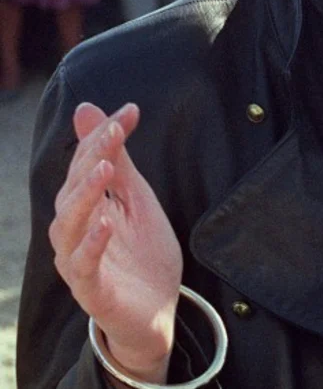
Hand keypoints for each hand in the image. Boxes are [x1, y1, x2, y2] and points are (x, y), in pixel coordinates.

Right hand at [49, 103, 181, 381]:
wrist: (155, 309)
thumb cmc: (141, 252)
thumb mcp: (136, 199)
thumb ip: (118, 160)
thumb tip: (90, 110)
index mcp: (85, 207)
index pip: (86, 164)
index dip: (103, 137)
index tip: (129, 111)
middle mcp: (74, 231)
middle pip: (74, 189)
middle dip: (92, 157)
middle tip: (113, 132)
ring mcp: (78, 260)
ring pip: (70, 224)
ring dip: (85, 195)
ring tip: (103, 168)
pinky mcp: (91, 289)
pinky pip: (84, 265)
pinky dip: (93, 244)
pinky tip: (106, 223)